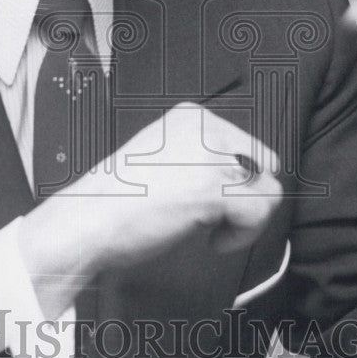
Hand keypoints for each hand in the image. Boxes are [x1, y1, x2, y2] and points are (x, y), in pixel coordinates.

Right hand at [20, 102, 282, 317]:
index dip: (233, 179)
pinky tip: (212, 241)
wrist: (88, 220)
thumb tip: (247, 175)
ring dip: (245, 218)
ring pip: (268, 190)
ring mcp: (212, 156)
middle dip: (244, 195)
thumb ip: (201, 156)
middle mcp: (206, 127)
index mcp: (192, 116)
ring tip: (212, 230)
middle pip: (262, 163)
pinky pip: (259, 214)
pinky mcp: (215, 188)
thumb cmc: (119, 200)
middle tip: (212, 217)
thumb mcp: (164, 157)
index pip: (244, 144)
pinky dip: (241, 236)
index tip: (204, 199)